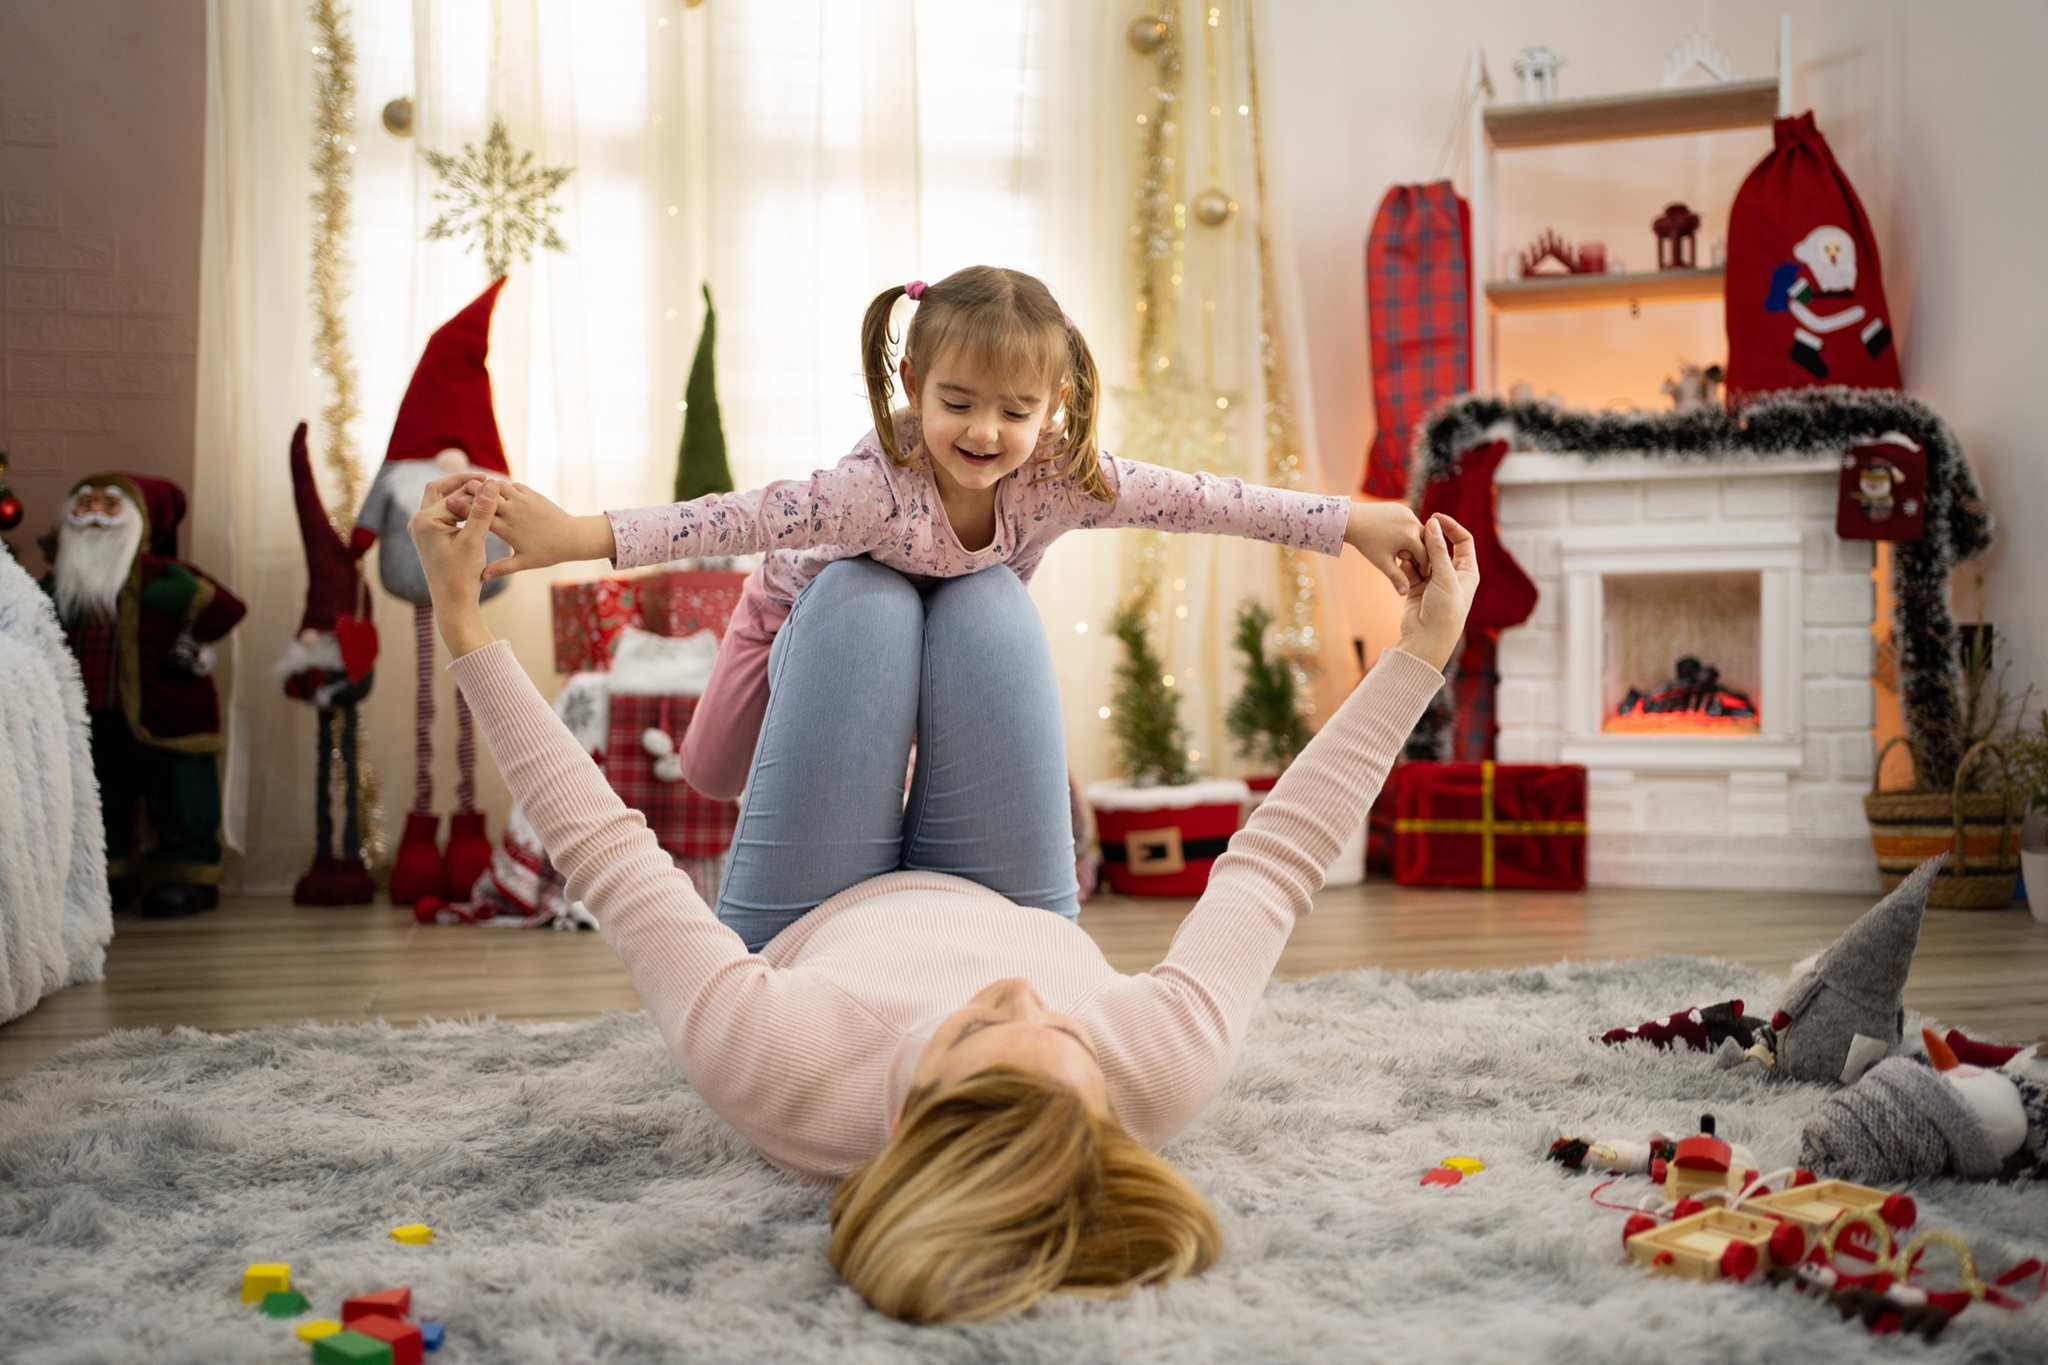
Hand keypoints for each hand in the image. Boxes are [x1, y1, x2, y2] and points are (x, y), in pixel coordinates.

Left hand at [408, 476, 499, 658]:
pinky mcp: (429, 535)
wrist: (453, 603)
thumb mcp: (474, 542)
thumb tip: (491, 483)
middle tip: (488, 480)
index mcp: (425, 521)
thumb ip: (482, 511)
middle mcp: (418, 521)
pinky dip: (459, 507)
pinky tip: (477, 508)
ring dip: (461, 494)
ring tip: (484, 491)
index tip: (499, 485)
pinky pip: (444, 512)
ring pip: (442, 499)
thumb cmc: (462, 576)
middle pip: (443, 491)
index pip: (455, 496)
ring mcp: (422, 528)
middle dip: (465, 485)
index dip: (477, 491)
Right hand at [431, 474, 614, 579]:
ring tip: (474, 488)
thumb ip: (501, 568)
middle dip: (469, 491)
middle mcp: (514, 512)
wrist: (573, 538)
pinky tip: (495, 490)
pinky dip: (502, 486)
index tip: (446, 505)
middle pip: (485, 496)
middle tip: (456, 490)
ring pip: (498, 485)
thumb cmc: (547, 553)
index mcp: (508, 529)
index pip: (479, 516)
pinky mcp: (532, 494)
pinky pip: (513, 485)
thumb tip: (480, 578)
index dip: (461, 509)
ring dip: (486, 486)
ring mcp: (524, 500)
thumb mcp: (524, 563)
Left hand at [1344, 500, 1427, 594]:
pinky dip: (1410, 530)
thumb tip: (1405, 594)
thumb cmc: (1367, 543)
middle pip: (1426, 541)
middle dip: (1424, 552)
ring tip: (1412, 552)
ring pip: (1419, 530)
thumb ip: (1396, 577)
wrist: (1353, 520)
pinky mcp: (1402, 508)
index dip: (1425, 567)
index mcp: (1410, 538)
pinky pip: (1411, 521)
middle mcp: (1412, 523)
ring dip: (1418, 540)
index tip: (1424, 575)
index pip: (1425, 556)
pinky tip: (1404, 539)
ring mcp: (1407, 513)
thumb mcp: (1382, 562)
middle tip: (1421, 563)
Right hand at [1394, 514, 1479, 672]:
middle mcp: (1452, 575)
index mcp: (1467, 572)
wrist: (1426, 640)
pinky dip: (1406, 564)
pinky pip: (1411, 569)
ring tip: (1406, 552)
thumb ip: (1438, 549)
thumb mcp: (1444, 577)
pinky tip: (1401, 563)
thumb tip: (1433, 523)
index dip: (1450, 527)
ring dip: (1415, 553)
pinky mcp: (1417, 588)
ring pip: (1423, 557)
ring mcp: (1434, 581)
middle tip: (1415, 533)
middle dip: (1428, 540)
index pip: (1463, 541)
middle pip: (1440, 547)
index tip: (1434, 517)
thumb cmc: (1444, 611)